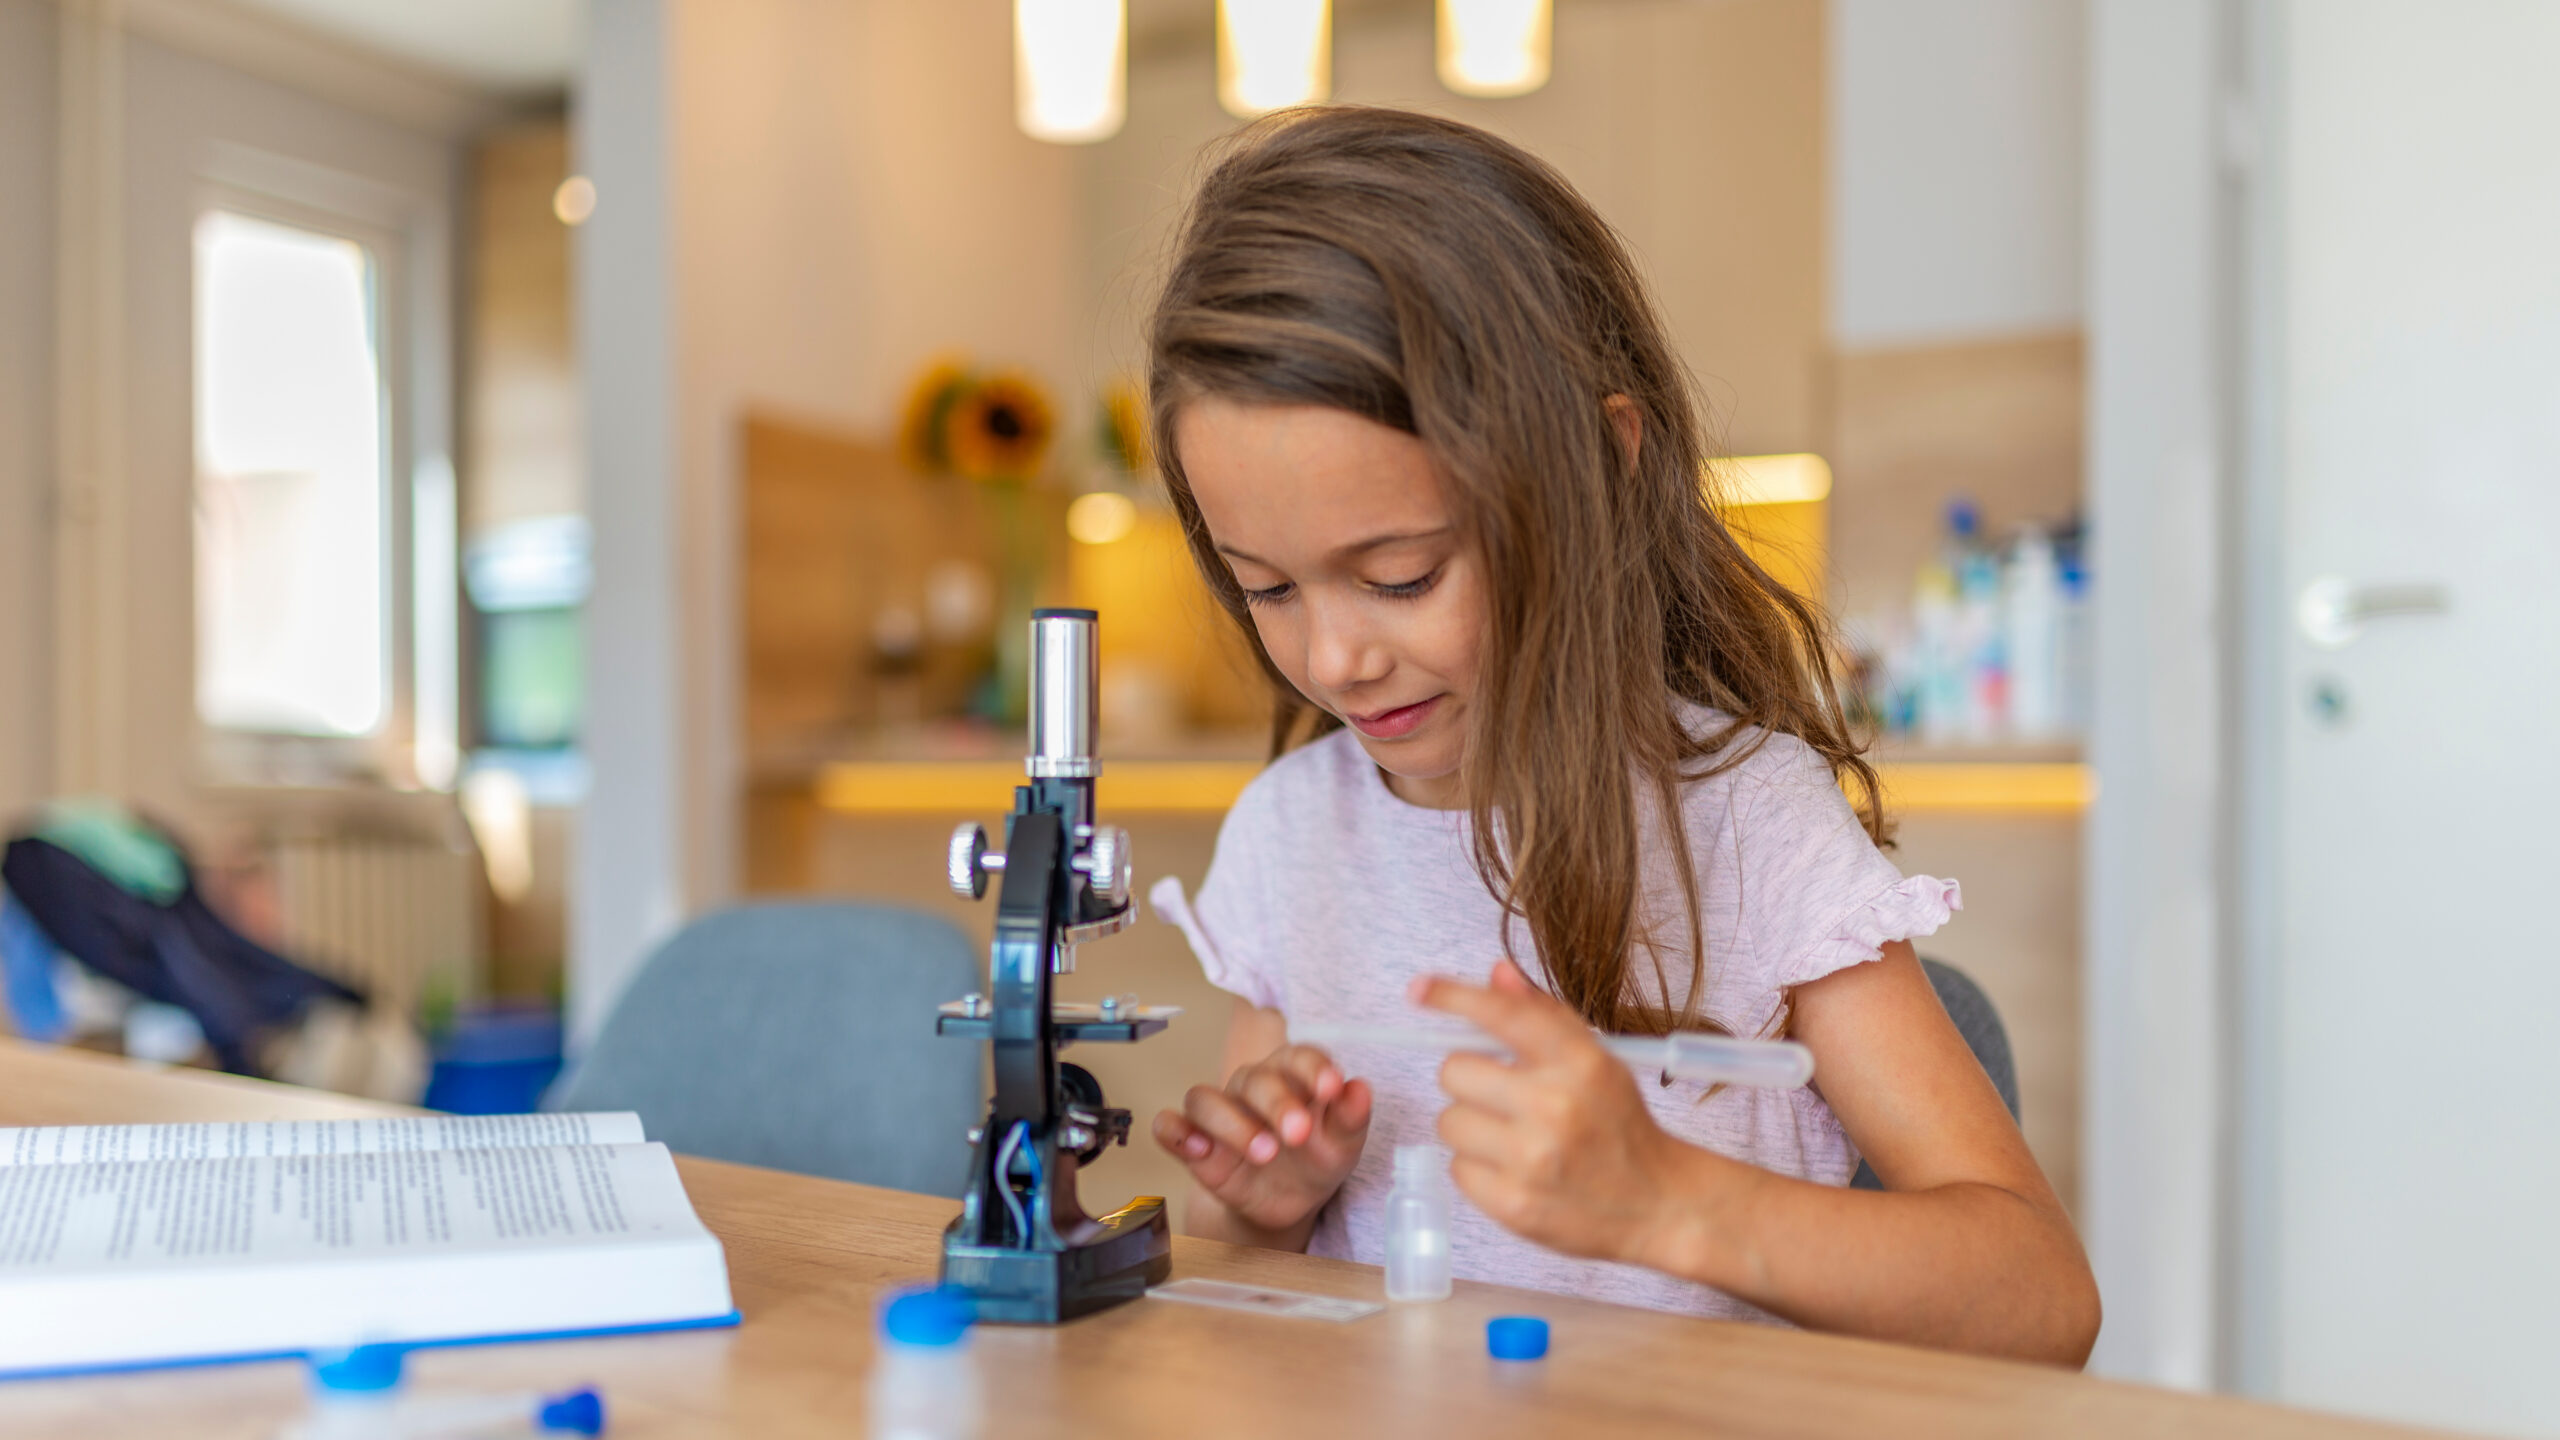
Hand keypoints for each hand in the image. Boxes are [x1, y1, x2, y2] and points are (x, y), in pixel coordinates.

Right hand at [1151, 1044, 1372, 1238]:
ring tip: (1263, 1153)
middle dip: (1277, 1103)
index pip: (1297, 1056)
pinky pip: (1170, 1127)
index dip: (1313, 1067)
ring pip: (1205, 1099)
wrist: (1292, 1202)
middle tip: (1300, 1134)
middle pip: (1253, 1078)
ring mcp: (1220, 1114)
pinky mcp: (1194, 1144)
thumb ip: (1351, 1117)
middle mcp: (1252, 1087)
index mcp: (1292, 1076)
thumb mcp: (1343, 1144)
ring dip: (1231, 1124)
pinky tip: (1198, 1151)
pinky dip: (1176, 1133)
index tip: (1331, 1087)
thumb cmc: (1318, 1159)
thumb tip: (1360, 1089)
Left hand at [1416, 960, 1740, 1266]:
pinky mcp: (1513, 1204)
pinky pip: (1457, 1168)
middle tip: (1503, 1095)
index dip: (1452, 997)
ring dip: (1472, 1125)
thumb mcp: (1596, 1060)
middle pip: (1454, 1070)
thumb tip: (1495, 974)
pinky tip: (1515, 1169)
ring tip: (1513, 1137)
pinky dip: (1477, 1167)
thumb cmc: (1620, 1125)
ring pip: (1449, 1121)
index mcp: (1579, 1062)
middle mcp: (1554, 1106)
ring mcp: (1532, 1159)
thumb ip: (1543, 1016)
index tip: (1419, 989)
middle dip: (1471, 1079)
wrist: (1656, 1203)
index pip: (1502, 1015)